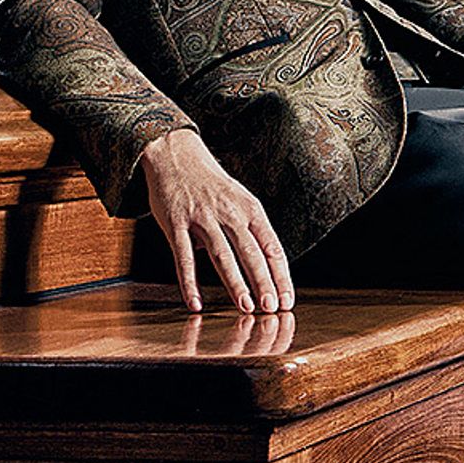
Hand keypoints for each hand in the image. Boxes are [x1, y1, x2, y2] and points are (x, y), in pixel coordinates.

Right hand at [139, 126, 295, 313]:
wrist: (176, 154)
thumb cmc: (212, 185)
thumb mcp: (239, 200)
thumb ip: (250, 232)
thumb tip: (261, 268)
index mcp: (250, 208)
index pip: (272, 247)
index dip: (281, 276)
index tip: (287, 300)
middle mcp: (229, 212)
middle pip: (251, 252)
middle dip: (263, 283)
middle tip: (272, 309)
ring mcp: (202, 217)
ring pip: (222, 254)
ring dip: (235, 283)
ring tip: (246, 307)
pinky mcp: (176, 222)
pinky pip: (182, 257)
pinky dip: (189, 282)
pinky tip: (195, 303)